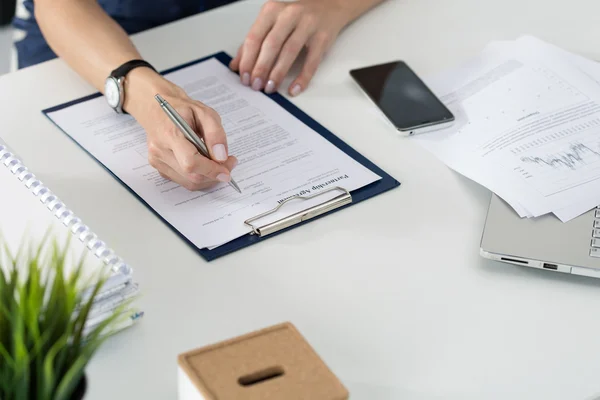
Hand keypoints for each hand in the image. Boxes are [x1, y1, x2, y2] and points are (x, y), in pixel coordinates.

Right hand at [124, 68, 236, 190]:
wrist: (158, 109)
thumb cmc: (182, 110)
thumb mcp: (205, 113)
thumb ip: (215, 134)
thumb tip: (221, 157)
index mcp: (170, 134)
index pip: (190, 162)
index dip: (211, 170)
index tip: (227, 170)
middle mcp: (160, 150)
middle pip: (191, 176)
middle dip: (214, 174)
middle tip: (229, 164)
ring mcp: (157, 161)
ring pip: (189, 182)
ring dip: (208, 178)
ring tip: (218, 163)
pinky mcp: (159, 168)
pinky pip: (184, 181)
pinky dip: (198, 177)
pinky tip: (204, 164)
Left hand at [229, 0, 349, 95]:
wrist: (329, 7)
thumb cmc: (296, 18)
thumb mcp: (273, 24)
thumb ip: (254, 42)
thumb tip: (236, 66)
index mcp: (272, 11)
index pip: (254, 37)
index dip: (248, 60)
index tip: (244, 78)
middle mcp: (289, 14)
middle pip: (271, 44)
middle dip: (261, 68)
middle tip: (256, 86)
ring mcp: (308, 24)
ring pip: (289, 51)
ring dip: (278, 73)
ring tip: (270, 88)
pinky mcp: (323, 37)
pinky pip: (312, 61)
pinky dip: (302, 77)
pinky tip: (294, 89)